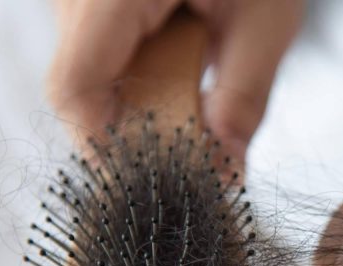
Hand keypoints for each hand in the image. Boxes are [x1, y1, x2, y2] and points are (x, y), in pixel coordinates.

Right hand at [47, 0, 302, 159]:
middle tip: (190, 151)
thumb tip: (224, 171)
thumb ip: (244, 96)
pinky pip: (97, 64)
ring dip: (138, 111)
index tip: (156, 173)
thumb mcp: (266, 20)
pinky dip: (137, 89)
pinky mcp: (90, 11)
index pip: (76, 86)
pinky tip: (176, 84)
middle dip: (133, 134)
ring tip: (191, 108)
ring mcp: (79, 2)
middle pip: (79, 92)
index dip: (107, 144)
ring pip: (86, 81)